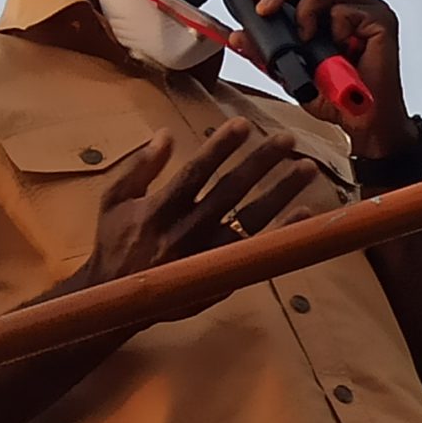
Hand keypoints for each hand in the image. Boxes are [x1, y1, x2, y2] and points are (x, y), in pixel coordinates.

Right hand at [75, 120, 327, 293]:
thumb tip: (165, 133)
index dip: (220, 148)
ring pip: (252, 219)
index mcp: (160, 209)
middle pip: (230, 191)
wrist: (116, 298)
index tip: (242, 124)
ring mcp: (208, 254)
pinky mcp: (222, 274)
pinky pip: (258, 250)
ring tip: (307, 169)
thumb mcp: (114, 199)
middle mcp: (187, 230)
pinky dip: (283, 232)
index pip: (195, 172)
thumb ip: (139, 166)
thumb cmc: (116, 241)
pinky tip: (304, 212)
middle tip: (288, 139)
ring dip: (282, 193)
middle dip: (261, 163)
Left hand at [245, 0, 414, 157]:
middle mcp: (353, 6)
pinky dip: (335, 28)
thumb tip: (238, 36)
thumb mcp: (291, 75)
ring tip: (303, 36)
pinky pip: (347, 10)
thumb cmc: (337, 100)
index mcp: (334, 13)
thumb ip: (266, 54)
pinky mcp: (382, 23)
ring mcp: (370, 12)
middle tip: (264, 9)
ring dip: (307, 7)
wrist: (366, 125)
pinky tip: (339, 50)